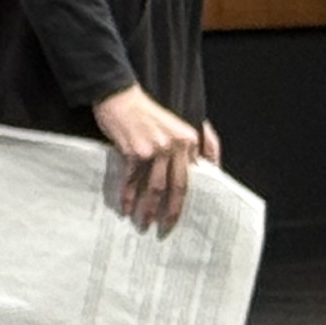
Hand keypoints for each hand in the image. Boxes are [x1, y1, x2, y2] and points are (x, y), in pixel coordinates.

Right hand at [92, 83, 204, 232]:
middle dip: (171, 210)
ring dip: (148, 208)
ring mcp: (155, 148)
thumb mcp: (174, 124)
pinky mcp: (135, 151)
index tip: (183, 213)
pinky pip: (133, 180)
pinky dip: (129, 195)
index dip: (188, 198)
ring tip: (144, 222)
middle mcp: (175, 145)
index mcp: (188, 140)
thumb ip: (191, 144)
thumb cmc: (144, 112)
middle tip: (167, 227)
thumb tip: (207, 168)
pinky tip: (126, 206)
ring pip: (155, 187)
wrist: (118, 97)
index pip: (193, 176)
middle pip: (178, 186)